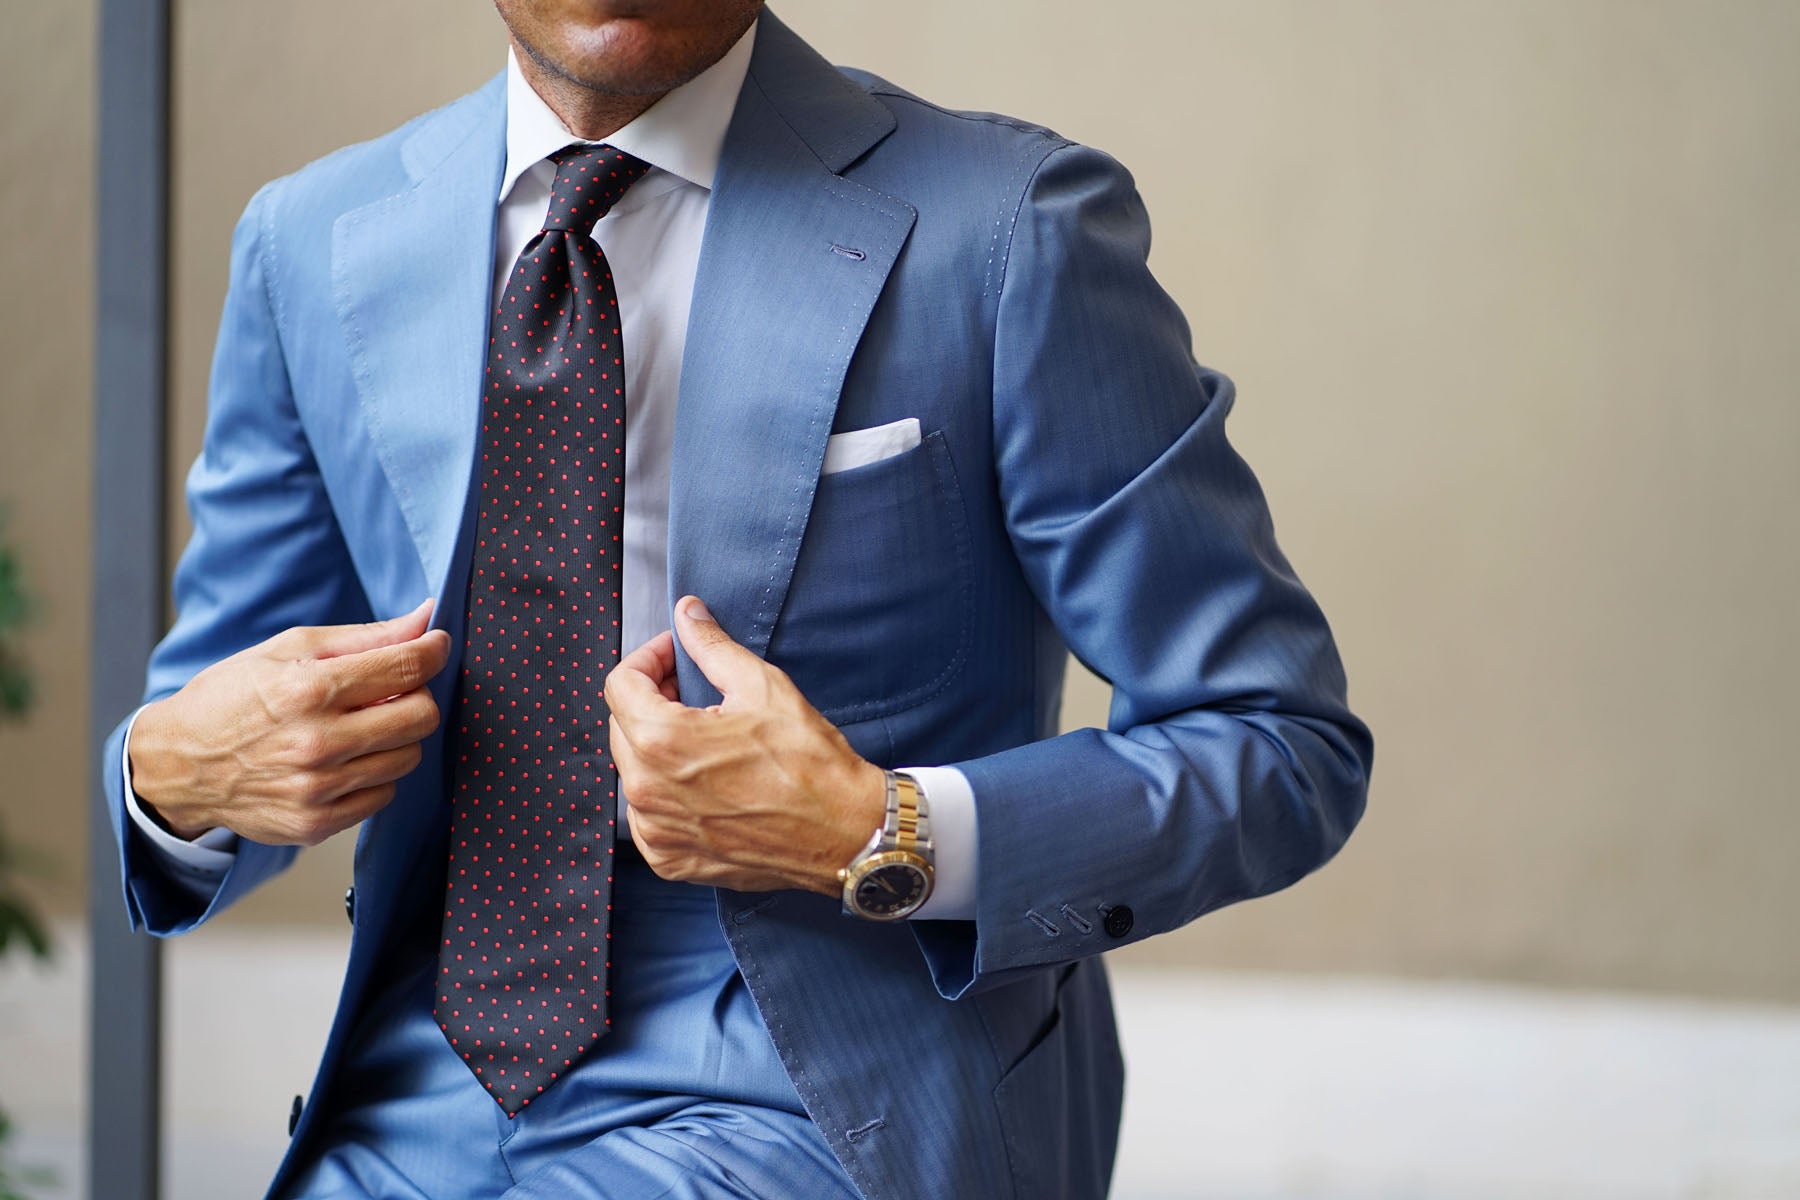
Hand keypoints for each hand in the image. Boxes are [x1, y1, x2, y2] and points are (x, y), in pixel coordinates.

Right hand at [128, 601, 452, 845]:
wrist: (177, 764)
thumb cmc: (234, 696)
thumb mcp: (290, 648)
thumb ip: (367, 636)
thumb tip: (427, 618)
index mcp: (308, 689)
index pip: (407, 667)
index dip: (433, 651)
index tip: (435, 646)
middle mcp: (316, 743)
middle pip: (421, 716)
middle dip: (415, 696)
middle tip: (388, 691)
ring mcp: (317, 789)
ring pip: (408, 757)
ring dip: (395, 737)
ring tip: (359, 726)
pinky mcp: (315, 824)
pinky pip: (384, 794)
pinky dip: (375, 774)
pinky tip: (344, 759)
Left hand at [603, 596, 885, 894]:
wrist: (842, 832)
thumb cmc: (810, 764)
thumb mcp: (762, 686)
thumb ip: (712, 646)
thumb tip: (688, 615)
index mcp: (663, 741)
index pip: (620, 685)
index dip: (648, 659)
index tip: (673, 657)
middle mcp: (648, 790)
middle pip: (622, 726)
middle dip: (652, 700)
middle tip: (692, 692)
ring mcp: (656, 830)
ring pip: (635, 771)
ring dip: (658, 748)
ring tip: (704, 740)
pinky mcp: (671, 859)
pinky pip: (647, 815)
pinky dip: (666, 794)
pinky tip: (704, 782)